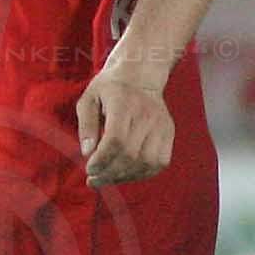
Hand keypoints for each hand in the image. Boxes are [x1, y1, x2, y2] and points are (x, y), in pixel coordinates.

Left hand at [77, 57, 175, 185]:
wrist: (141, 74)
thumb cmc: (110, 88)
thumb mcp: (89, 98)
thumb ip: (86, 125)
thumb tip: (87, 152)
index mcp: (124, 103)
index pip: (116, 140)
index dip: (102, 160)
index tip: (89, 169)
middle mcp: (146, 114)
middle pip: (130, 155)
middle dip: (109, 174)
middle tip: (94, 180)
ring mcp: (161, 124)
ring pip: (147, 163)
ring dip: (125, 177)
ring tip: (108, 178)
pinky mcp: (168, 132)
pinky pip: (159, 163)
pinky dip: (142, 174)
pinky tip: (126, 174)